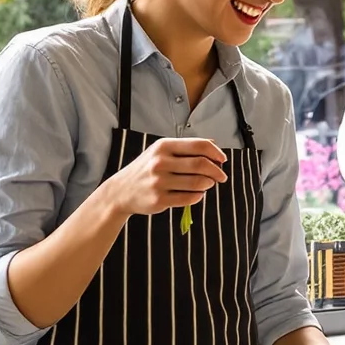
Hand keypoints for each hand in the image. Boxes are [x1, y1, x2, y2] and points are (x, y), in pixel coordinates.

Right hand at [109, 137, 227, 218]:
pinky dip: (199, 196)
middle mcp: (160, 162)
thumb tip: (215, 145)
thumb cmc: (147, 169)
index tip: (223, 160)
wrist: (121, 191)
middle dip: (217, 171)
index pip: (199, 145)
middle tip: (222, 176)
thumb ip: (187, 148)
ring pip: (198, 183)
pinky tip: (197, 194)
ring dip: (209, 184)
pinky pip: (190, 198)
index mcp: (163, 146)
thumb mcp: (161, 152)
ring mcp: (159, 182)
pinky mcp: (159, 199)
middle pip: (202, 164)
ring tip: (208, 184)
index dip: (216, 153)